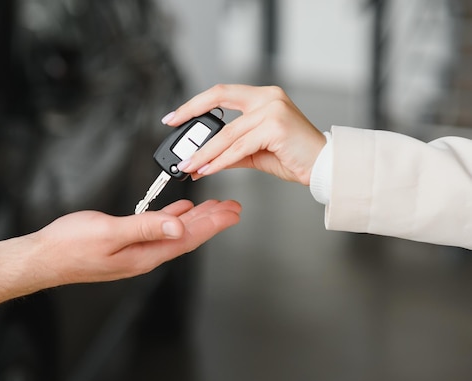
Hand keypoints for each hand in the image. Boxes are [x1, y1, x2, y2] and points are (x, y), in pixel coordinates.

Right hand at [0, 199, 240, 326]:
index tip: (232, 213)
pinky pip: (157, 229)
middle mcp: (144, 255)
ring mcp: (134, 251)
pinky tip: (177, 210)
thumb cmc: (70, 247)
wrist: (44, 257)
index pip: (188, 238)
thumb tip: (178, 225)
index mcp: (145, 254)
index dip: (212, 225)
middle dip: (211, 221)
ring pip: (174, 232)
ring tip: (213, 208)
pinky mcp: (124, 244)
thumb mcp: (109, 232)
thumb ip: (145, 227)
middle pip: (186, 236)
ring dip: (195, 219)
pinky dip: (171, 217)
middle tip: (232, 208)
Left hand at [163, 84, 325, 185]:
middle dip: (190, 119)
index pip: (221, 92)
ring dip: (204, 153)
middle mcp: (268, 97)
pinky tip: (208, 170)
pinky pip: (239, 147)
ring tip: (189, 166)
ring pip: (227, 133)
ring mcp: (273, 109)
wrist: (324, 166)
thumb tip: (201, 159)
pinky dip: (220, 161)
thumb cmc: (293, 156)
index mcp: (262, 97)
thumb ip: (229, 151)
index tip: (174, 116)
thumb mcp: (255, 151)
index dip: (194, 103)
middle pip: (219, 104)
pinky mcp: (276, 127)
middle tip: (176, 140)